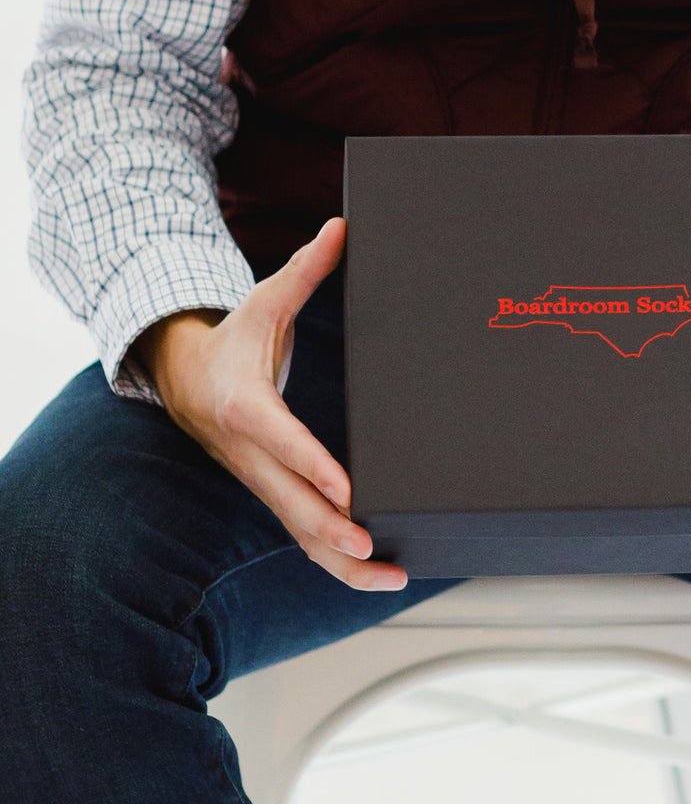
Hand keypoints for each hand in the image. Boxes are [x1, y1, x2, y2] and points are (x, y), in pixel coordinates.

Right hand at [134, 218, 407, 589]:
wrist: (184, 380)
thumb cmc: (233, 341)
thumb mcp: (262, 303)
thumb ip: (304, 270)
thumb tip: (342, 227)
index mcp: (247, 405)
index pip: (281, 440)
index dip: (312, 467)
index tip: (348, 490)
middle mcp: (251, 454)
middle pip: (290, 503)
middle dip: (331, 531)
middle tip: (373, 548)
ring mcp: (260, 482)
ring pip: (297, 534)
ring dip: (341, 563)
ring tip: (391, 576)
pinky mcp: (272, 495)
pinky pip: (301, 536)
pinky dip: (334, 560)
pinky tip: (374, 571)